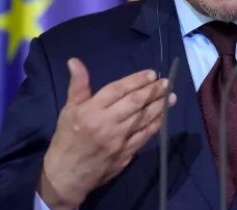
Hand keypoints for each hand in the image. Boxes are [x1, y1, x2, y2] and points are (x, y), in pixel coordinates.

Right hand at [38, 58, 175, 209]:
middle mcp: (107, 123)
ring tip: (171, 96)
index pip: (118, 90)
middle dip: (153, 91)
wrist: (66, 175)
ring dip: (159, 106)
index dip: (136, 80)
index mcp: (91, 110)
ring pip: (143, 119)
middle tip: (167, 83)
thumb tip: (75, 61)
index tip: (152, 74)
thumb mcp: (68, 110)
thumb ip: (78, 85)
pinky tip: (163, 117)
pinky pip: (144, 136)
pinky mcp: (125, 154)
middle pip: (135, 103)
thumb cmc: (67, 139)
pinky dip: (155, 125)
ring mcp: (118, 140)